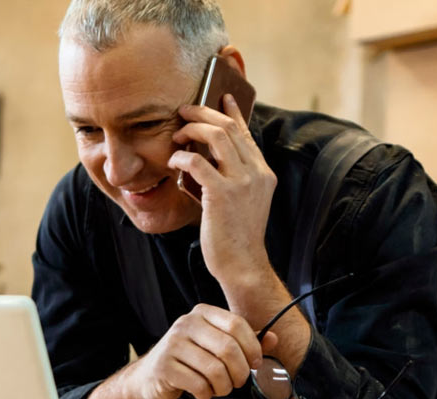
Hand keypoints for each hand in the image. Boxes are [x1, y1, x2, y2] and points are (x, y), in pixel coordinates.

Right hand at [119, 304, 279, 398]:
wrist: (152, 375)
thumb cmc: (191, 359)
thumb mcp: (217, 345)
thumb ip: (245, 341)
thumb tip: (273, 338)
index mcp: (202, 313)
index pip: (237, 324)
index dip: (252, 347)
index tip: (255, 363)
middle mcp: (186, 323)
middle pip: (228, 348)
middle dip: (240, 371)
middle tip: (238, 381)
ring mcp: (172, 344)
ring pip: (215, 370)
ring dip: (224, 386)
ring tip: (220, 388)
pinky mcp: (165, 367)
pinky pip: (199, 384)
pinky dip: (206, 393)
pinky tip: (202, 392)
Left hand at [169, 94, 277, 289]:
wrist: (243, 265)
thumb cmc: (235, 236)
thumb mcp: (241, 202)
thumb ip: (230, 178)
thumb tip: (203, 157)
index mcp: (263, 173)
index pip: (246, 133)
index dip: (232, 112)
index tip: (220, 96)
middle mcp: (256, 173)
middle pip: (229, 127)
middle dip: (204, 112)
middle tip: (184, 110)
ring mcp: (242, 182)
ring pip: (217, 136)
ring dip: (192, 129)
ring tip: (176, 133)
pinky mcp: (222, 194)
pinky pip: (197, 162)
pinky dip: (182, 156)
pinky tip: (173, 161)